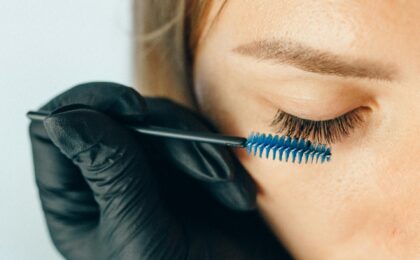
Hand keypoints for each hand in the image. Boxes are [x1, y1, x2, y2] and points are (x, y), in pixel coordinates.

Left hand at [28, 82, 290, 258]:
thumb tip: (66, 118)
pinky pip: (196, 136)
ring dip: (202, 149)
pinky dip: (221, 157)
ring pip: (162, 122)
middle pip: (120, 118)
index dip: (88, 105)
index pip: (54, 131)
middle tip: (207, 167)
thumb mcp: (140, 234)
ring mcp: (147, 168)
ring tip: (228, 189)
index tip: (134, 109)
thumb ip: (109, 174)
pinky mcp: (184, 165)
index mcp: (76, 200)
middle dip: (169, 135)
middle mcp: (107, 177)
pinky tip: (237, 194)